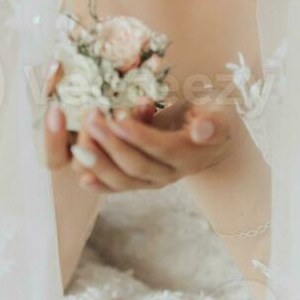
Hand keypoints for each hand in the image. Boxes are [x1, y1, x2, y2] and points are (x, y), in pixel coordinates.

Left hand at [57, 95, 235, 193]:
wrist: (211, 134)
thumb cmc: (214, 115)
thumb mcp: (221, 114)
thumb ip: (214, 124)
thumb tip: (201, 131)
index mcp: (189, 155)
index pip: (161, 149)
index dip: (138, 135)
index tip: (117, 117)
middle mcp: (170, 174)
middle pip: (137, 166)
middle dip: (111, 144)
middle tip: (91, 119)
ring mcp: (154, 180)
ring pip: (123, 179)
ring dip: (99, 162)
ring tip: (79, 143)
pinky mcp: (140, 179)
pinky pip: (118, 185)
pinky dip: (100, 182)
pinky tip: (82, 175)